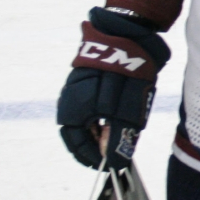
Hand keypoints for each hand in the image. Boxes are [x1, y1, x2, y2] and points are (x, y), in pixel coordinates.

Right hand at [57, 8, 168, 169]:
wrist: (129, 33)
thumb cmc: (126, 74)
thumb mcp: (126, 112)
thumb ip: (118, 138)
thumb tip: (114, 162)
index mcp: (72, 110)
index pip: (77, 145)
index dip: (93, 158)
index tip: (109, 166)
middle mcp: (70, 99)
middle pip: (79, 133)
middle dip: (95, 146)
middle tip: (115, 154)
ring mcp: (77, 86)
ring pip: (85, 118)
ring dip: (99, 130)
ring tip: (118, 136)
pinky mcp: (88, 77)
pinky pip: (90, 104)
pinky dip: (102, 115)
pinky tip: (117, 115)